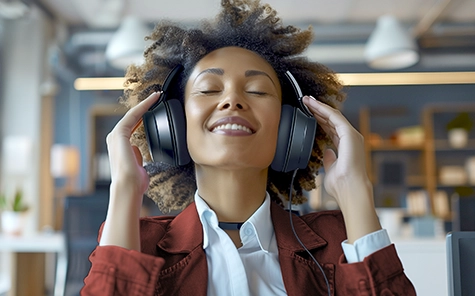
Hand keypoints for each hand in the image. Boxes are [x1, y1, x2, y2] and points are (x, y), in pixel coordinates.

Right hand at [106, 92, 160, 198]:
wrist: (128, 187)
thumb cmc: (135, 182)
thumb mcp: (139, 165)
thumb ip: (137, 156)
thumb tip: (139, 151)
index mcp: (120, 145)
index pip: (133, 125)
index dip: (143, 115)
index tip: (154, 107)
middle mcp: (115, 139)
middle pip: (132, 117)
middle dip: (145, 106)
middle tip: (158, 96)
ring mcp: (115, 135)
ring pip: (133, 114)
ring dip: (145, 103)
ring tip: (157, 95)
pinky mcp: (119, 134)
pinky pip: (133, 116)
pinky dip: (143, 107)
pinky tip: (152, 100)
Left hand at [303, 96, 379, 241]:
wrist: (350, 191)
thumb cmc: (342, 186)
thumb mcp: (331, 169)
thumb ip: (329, 160)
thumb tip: (327, 152)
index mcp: (346, 146)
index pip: (332, 128)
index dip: (320, 119)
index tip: (309, 112)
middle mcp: (350, 139)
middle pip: (332, 119)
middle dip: (318, 110)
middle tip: (305, 101)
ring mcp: (352, 135)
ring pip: (333, 115)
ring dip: (319, 106)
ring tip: (307, 100)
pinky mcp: (350, 134)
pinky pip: (334, 117)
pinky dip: (323, 109)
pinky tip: (313, 104)